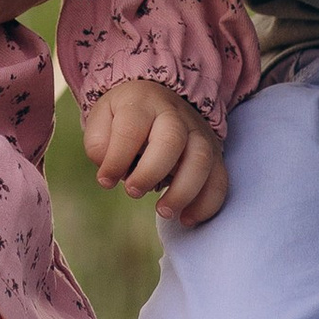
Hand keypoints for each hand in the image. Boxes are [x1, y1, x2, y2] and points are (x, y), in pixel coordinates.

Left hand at [81, 78, 227, 224]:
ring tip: (163, 212)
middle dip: (150, 172)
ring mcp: (198, 133)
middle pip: (172, 140)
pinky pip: (219, 179)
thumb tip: (108, 171)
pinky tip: (186, 219)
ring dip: (182, 192)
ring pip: (201, 160)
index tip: (105, 180)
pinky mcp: (214, 153)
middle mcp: (175, 114)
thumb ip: (99, 143)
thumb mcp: (103, 118)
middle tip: (132, 192)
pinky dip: (207, 203)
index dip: (117, 159)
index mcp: (142, 102)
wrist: (159, 99)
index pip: (131, 129)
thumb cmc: (126, 116)